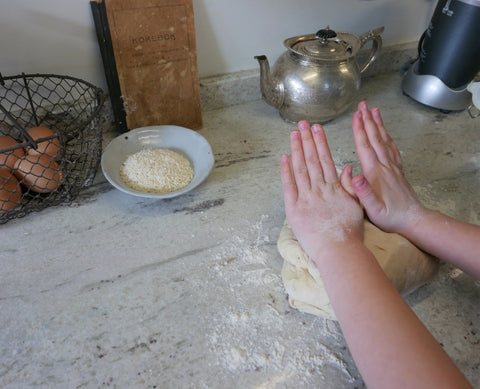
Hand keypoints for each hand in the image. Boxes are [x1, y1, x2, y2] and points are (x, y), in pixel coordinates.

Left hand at [281, 120, 363, 261]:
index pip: (326, 159)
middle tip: (301, 123)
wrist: (339, 250)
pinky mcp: (294, 209)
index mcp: (335, 188)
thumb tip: (349, 167)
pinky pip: (289, 187)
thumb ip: (351, 186)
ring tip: (293, 134)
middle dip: (307, 140)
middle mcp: (320, 189)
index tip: (316, 129)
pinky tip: (284, 158)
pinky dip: (286, 172)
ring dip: (296, 150)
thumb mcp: (357, 206)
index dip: (320, 142)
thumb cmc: (349, 232)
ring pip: (300, 169)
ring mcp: (306, 198)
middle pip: (312, 160)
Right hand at [351, 102, 426, 233]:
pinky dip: (387, 137)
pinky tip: (385, 133)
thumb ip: (363, 193)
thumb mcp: (372, 210)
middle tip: (363, 105)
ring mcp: (392, 167)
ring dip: (378, 124)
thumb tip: (354, 177)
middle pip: (375, 138)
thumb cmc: (390, 217)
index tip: (356, 115)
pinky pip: (391, 149)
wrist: (412, 220)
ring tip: (373, 111)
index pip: (365, 146)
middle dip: (367, 120)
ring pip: (384, 140)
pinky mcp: (397, 171)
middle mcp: (385, 166)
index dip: (359, 129)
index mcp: (375, 173)